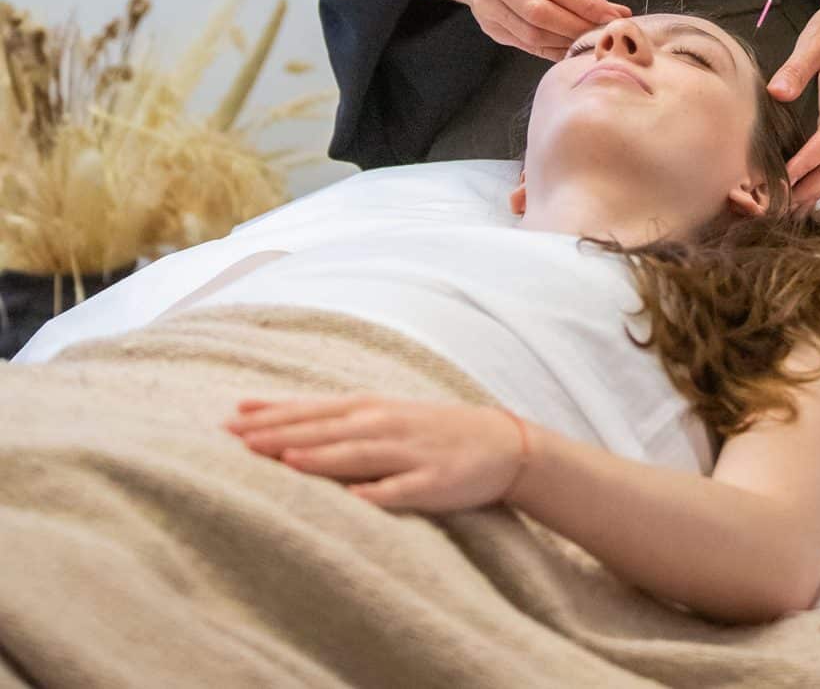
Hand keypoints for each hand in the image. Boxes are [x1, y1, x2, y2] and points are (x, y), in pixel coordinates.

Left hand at [223, 392, 525, 511]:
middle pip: (325, 429)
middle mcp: (385, 425)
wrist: (501, 442)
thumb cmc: (432, 431)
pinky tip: (353, 498)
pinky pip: (400, 490)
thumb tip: (286, 429)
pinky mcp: (433, 483)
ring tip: (284, 459)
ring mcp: (409, 453)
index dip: (272, 412)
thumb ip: (340, 424)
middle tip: (235, 436)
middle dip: (280, 432)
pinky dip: (377, 492)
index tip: (230, 416)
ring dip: (320, 456)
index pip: (312, 409)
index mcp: (371, 409)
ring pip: (357, 455)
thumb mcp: (386, 418)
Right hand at [424, 0, 631, 59]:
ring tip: (588, 41)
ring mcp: (484, 4)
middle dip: (575, 27)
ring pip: (530, 33)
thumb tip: (617, 12)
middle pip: (539, 12)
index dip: (585, 6)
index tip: (611, 17)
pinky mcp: (487, 27)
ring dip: (565, 41)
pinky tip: (569, 47)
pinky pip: (524, 44)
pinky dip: (551, 49)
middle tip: (601, 34)